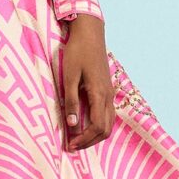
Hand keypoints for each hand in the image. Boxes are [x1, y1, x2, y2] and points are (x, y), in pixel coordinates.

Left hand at [59, 15, 113, 151]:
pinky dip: (99, 124)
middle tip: (73, 146)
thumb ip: (71, 101)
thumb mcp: (69, 76)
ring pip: (109, 122)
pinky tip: (86, 124)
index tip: (70, 145)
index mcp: (99, 94)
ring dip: (95, 134)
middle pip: (106, 129)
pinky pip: (108, 114)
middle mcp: (108, 96)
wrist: (90, 33)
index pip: (97, 127)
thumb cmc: (77, 52)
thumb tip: (72, 125)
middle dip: (90, 141)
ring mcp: (110, 92)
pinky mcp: (107, 89)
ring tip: (78, 138)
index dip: (84, 140)